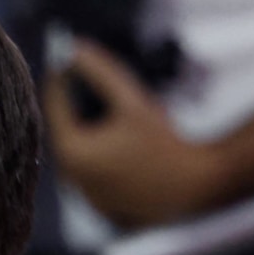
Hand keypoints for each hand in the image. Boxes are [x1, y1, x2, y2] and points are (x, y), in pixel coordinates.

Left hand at [46, 39, 222, 228]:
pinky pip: (96, 171)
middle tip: (91, 78)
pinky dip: (104, 154)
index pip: (54, 104)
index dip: (63, 76)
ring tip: (112, 110)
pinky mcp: (103, 206)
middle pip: (67, 128)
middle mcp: (70, 179)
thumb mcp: (132, 102)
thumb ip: (100, 73)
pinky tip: (124, 142)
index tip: (71, 56)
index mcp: (70, 153)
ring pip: (81, 150)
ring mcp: (86, 196)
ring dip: (91, 129)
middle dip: (78, 103)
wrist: (199, 188)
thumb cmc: (166, 144)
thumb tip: (74, 48)